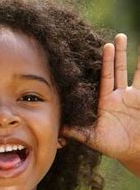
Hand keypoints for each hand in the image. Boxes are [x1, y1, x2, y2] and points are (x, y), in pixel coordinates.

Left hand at [63, 34, 139, 174]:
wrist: (134, 151)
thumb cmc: (113, 146)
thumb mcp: (92, 138)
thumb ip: (77, 132)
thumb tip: (58, 128)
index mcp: (105, 101)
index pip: (104, 78)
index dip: (103, 64)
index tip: (100, 49)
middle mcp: (118, 95)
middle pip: (117, 69)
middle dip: (116, 54)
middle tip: (115, 37)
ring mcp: (132, 96)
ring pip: (132, 72)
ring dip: (131, 56)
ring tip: (128, 39)